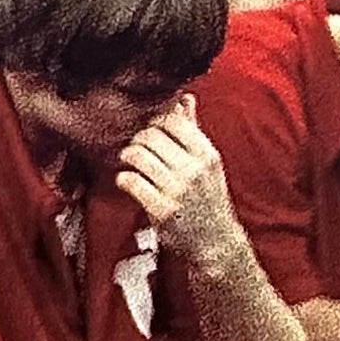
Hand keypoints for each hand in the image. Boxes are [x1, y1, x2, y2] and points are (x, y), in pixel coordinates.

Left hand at [117, 95, 248, 267]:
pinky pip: (131, 182)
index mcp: (207, 154)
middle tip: (136, 148)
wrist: (216, 241)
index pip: (173, 120)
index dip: (155, 122)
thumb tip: (186, 99)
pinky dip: (124, 178)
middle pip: (151, 135)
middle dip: (138, 139)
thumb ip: (194, 131)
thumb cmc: (208, 199)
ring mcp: (178, 190)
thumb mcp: (208, 163)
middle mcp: (194, 169)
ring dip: (128, 156)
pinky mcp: (162, 210)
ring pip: (138, 155)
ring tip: (130, 163)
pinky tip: (128, 181)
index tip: (151, 132)